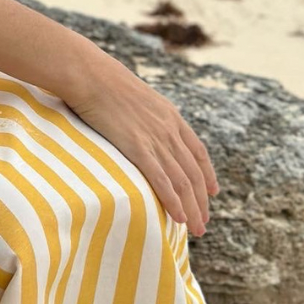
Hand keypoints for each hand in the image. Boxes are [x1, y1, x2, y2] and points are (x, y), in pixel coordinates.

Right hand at [63, 54, 219, 236]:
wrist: (91, 74)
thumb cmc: (103, 81)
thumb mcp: (135, 94)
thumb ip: (145, 113)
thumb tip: (138, 122)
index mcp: (170, 115)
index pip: (198, 151)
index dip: (207, 174)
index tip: (212, 192)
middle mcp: (169, 129)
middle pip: (193, 172)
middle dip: (201, 201)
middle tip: (203, 223)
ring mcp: (155, 139)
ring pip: (182, 181)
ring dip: (192, 208)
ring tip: (196, 228)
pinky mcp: (138, 147)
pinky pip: (161, 180)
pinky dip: (173, 201)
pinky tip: (178, 218)